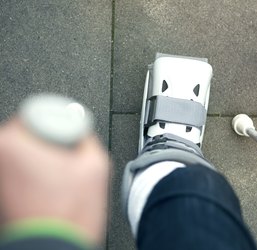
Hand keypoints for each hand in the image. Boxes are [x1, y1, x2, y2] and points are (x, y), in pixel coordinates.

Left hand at [0, 119, 109, 243]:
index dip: (61, 124)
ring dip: (44, 157)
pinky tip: (52, 189)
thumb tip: (82, 133)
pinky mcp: (2, 190)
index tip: (69, 138)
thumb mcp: (96, 165)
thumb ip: (88, 138)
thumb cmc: (67, 215)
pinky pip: (22, 169)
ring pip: (26, 151)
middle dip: (50, 140)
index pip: (37, 113)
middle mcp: (0, 157)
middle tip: (67, 159)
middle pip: (30, 132)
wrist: (55, 247)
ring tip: (60, 178)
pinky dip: (37, 173)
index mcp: (14, 144)